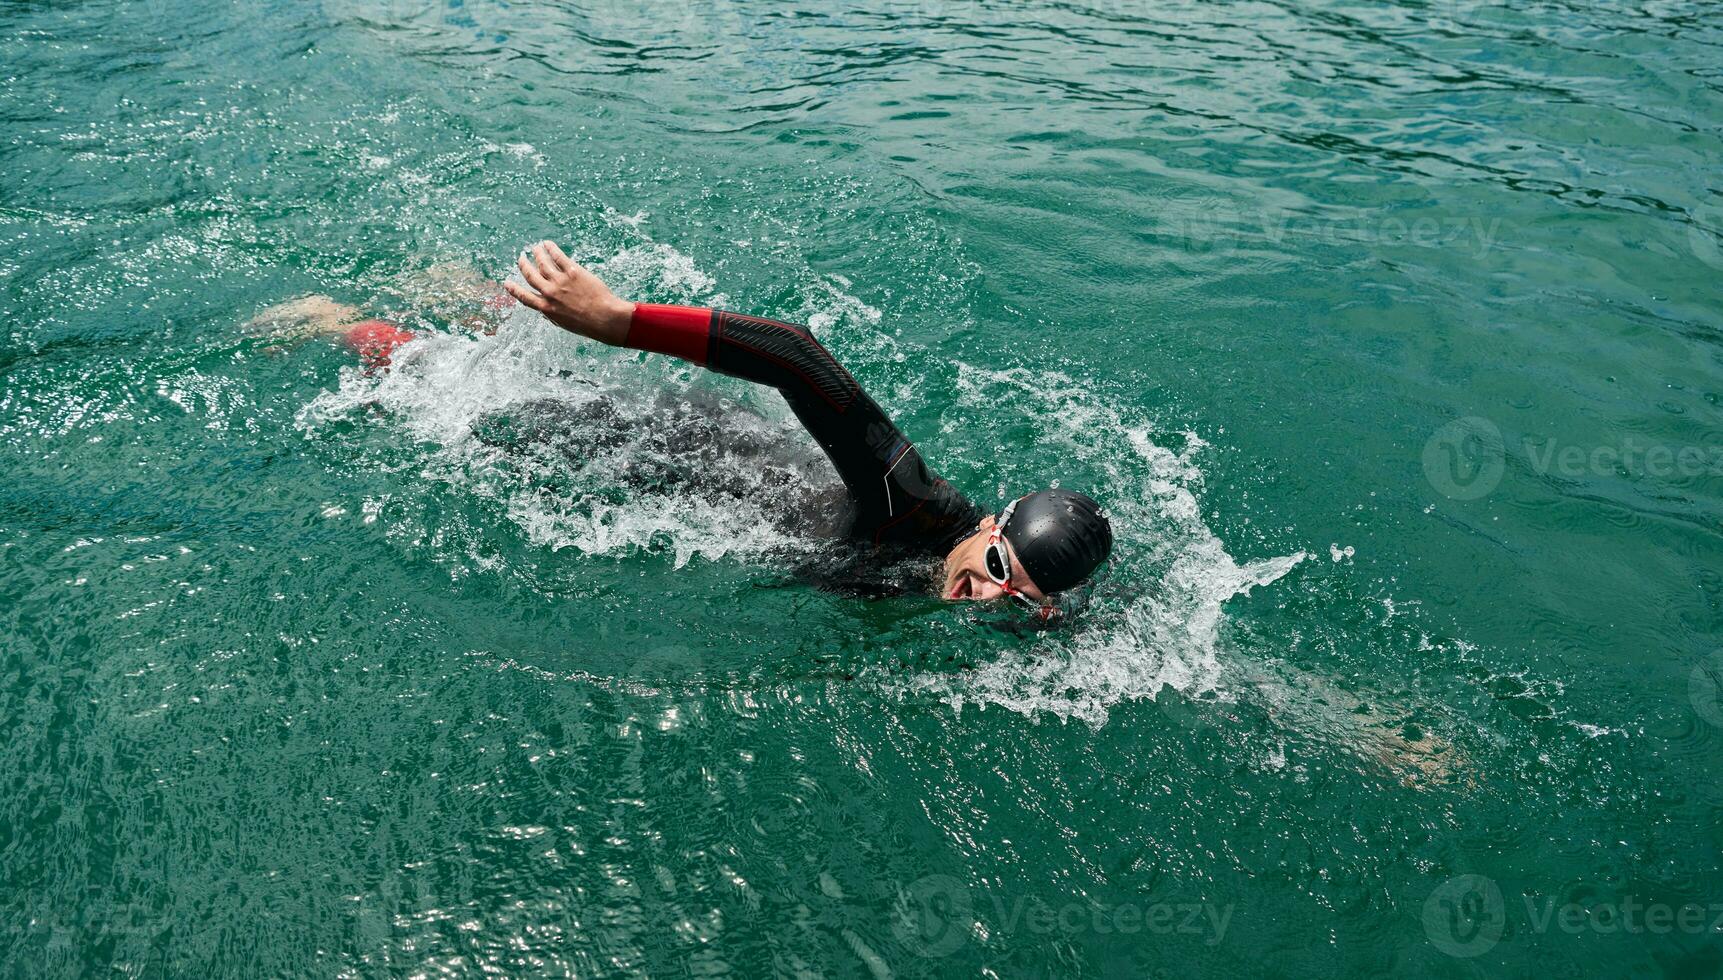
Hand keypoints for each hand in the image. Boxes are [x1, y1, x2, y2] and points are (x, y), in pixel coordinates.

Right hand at [504, 241, 634, 345]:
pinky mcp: (572, 272)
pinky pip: (558, 257)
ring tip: (534, 248)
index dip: (514, 290)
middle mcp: (550, 293)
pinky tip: (547, 244)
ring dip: (537, 254)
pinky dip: (551, 249)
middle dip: (524, 266)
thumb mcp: (565, 324)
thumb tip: (545, 308)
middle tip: (520, 259)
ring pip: (543, 263)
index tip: (507, 283)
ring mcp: (560, 281)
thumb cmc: (588, 324)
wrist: (604, 317)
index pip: (525, 297)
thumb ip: (553, 314)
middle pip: (531, 276)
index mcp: (547, 308)